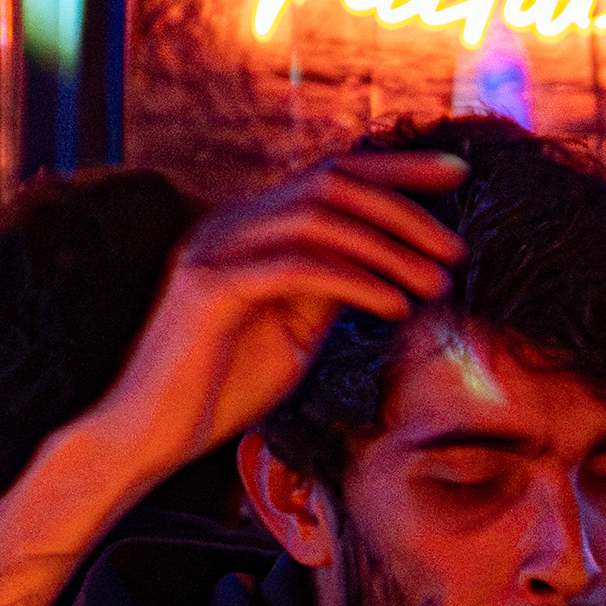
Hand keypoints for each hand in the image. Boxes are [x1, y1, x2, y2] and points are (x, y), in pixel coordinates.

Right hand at [75, 154, 465, 484]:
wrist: (148, 436)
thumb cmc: (221, 388)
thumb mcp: (293, 329)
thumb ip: (330, 286)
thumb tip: (390, 260)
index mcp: (248, 226)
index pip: (329, 175)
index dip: (395, 168)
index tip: (457, 174)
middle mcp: (229, 224)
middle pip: (330, 182)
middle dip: (404, 205)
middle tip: (457, 246)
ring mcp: (213, 249)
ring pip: (317, 218)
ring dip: (388, 247)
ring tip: (438, 281)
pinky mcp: (208, 287)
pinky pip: (297, 268)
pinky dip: (356, 281)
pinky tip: (396, 306)